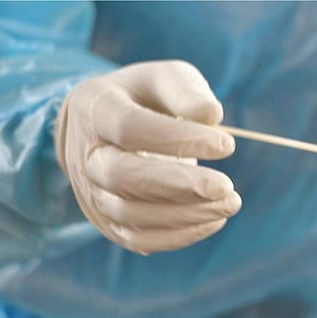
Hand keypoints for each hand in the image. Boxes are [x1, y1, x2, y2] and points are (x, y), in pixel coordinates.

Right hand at [54, 60, 240, 253]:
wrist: (103, 129)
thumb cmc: (143, 99)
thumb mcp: (164, 79)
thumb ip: (186, 92)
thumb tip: (212, 116)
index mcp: (96, 109)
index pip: (130, 127)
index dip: (178, 138)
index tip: (227, 145)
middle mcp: (86, 155)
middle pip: (122, 176)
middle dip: (179, 185)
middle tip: (226, 188)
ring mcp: (92, 192)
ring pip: (130, 213)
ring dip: (185, 214)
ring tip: (230, 204)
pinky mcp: (107, 222)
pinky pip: (138, 239)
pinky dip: (178, 236)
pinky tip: (213, 220)